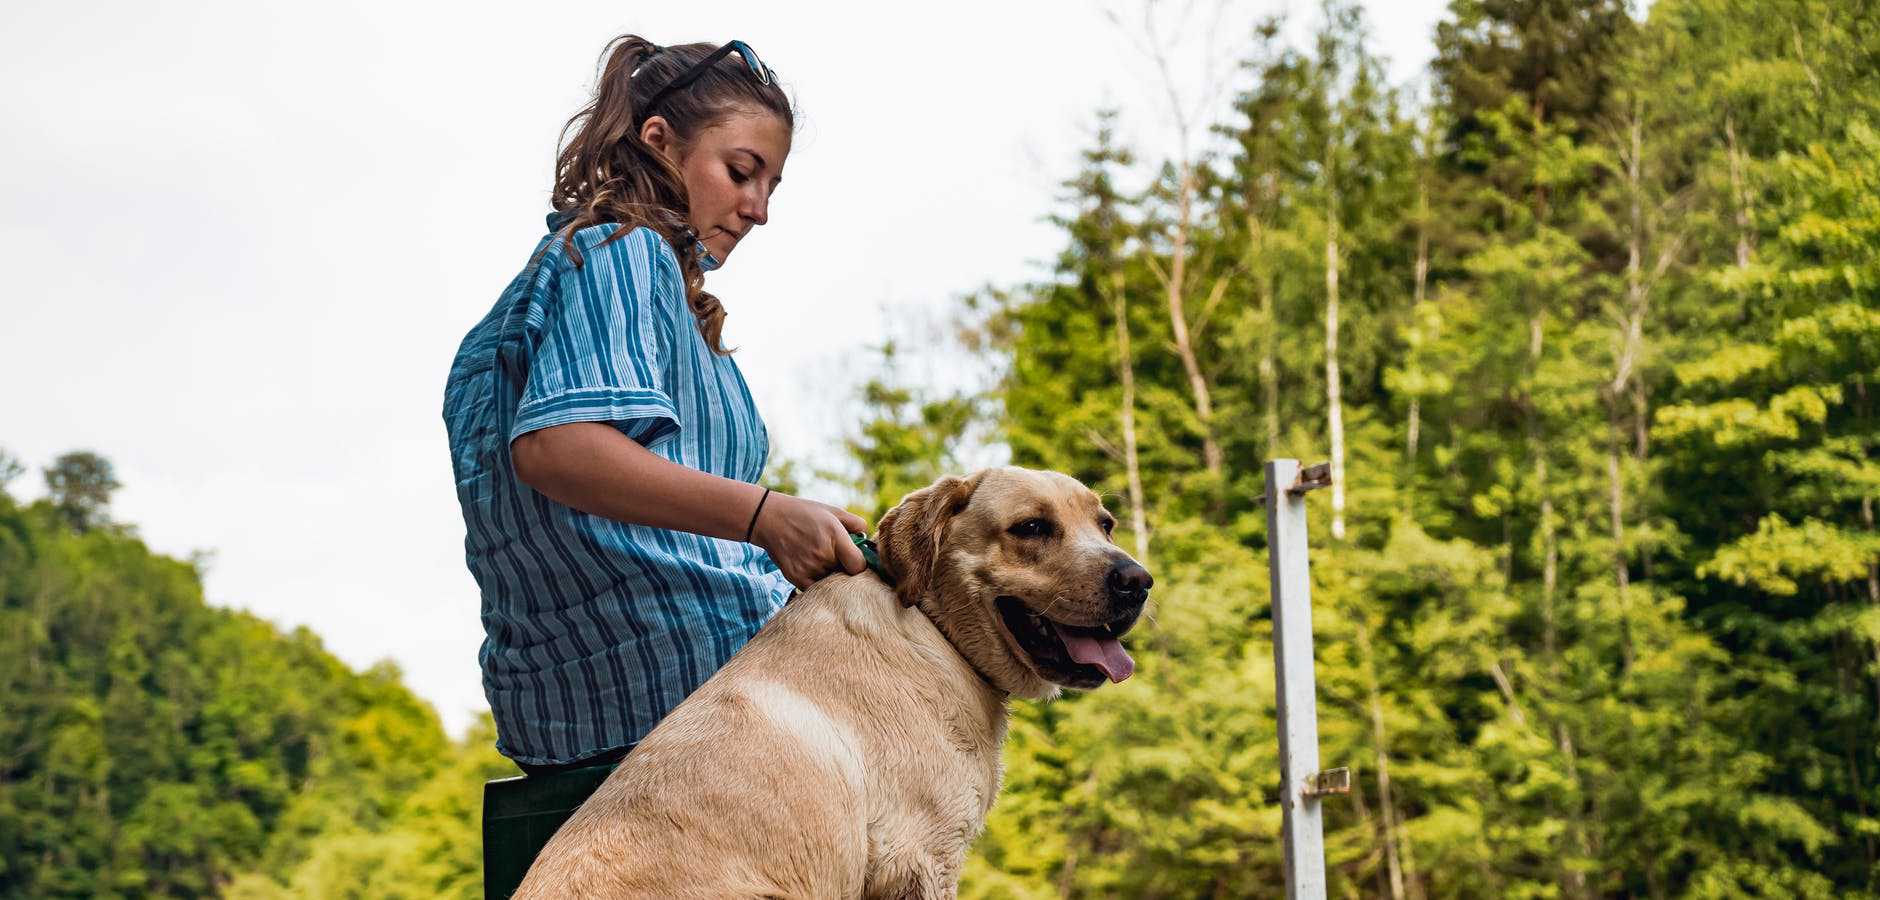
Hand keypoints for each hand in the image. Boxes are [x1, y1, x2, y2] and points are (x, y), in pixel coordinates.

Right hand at [748, 492, 868, 588]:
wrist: (769, 519)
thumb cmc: (804, 514)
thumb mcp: (833, 511)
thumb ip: (856, 524)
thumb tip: (867, 540)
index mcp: (835, 536)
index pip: (858, 566)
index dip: (858, 564)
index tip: (852, 559)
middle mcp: (823, 554)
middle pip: (844, 575)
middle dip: (842, 567)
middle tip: (832, 555)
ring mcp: (808, 568)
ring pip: (830, 582)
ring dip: (828, 574)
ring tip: (817, 557)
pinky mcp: (796, 578)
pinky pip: (815, 588)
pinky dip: (815, 581)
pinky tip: (809, 565)